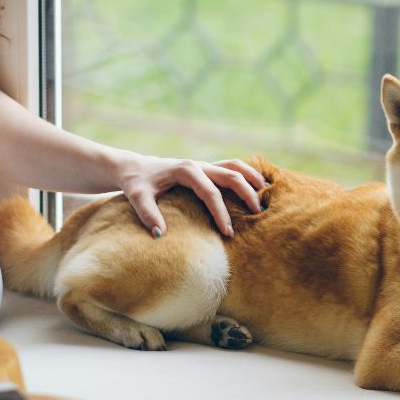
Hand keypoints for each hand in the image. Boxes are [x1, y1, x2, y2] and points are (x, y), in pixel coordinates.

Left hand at [116, 155, 268, 237]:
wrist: (132, 168)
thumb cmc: (135, 182)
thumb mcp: (136, 196)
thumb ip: (147, 213)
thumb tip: (160, 234)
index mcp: (185, 170)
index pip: (210, 192)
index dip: (221, 213)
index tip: (228, 233)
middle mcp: (198, 164)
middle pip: (231, 174)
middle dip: (247, 193)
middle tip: (258, 214)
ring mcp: (203, 165)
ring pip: (235, 165)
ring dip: (252, 177)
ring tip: (267, 193)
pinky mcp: (204, 169)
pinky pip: (230, 168)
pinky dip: (245, 174)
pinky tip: (256, 186)